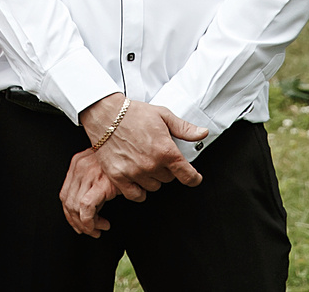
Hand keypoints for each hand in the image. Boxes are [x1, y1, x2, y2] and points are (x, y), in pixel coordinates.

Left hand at [59, 149, 118, 235]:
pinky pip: (86, 208)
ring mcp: (88, 174)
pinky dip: (90, 222)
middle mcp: (79, 167)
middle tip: (90, 231)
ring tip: (99, 228)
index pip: (65, 195)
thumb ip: (91, 185)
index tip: (79, 225)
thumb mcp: (102, 170)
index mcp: (78, 163)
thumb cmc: (122, 163)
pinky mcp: (100, 183)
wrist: (137, 153)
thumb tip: (88, 212)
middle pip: (67, 202)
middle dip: (77, 223)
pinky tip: (101, 225)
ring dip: (86, 225)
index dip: (70, 214)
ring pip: (75, 208)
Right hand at [76, 94, 207, 199]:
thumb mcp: (164, 115)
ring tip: (146, 163)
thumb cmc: (134, 113)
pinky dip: (139, 190)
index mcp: (165, 150)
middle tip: (159, 156)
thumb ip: (185, 128)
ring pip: (154, 187)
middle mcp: (151, 164)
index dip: (194, 178)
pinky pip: (136, 195)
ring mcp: (135, 172)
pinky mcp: (119, 177)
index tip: (195, 178)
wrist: (106, 114)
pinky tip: (138, 178)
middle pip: (169, 179)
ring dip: (153, 178)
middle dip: (168, 169)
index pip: (187, 175)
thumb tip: (202, 133)